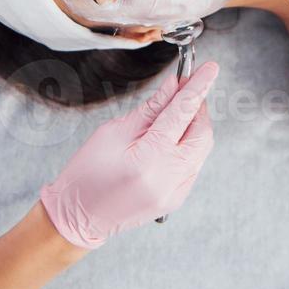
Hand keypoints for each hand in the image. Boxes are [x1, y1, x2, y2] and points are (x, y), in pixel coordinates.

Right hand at [40, 62, 217, 248]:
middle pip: (201, 133)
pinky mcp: (176, 200)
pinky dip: (189, 146)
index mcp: (148, 159)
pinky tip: (171, 138)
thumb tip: (174, 86)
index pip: (182, 114)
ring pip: (201, 149)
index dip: (198, 87)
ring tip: (176, 112)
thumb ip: (150, 109)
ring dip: (195, 126)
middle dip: (198, 107)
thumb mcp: (113, 132)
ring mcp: (175, 194)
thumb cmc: (86, 174)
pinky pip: (194, 165)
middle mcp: (167, 179)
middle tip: (186, 88)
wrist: (78, 220)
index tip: (210, 68)